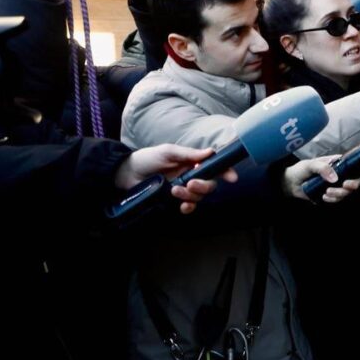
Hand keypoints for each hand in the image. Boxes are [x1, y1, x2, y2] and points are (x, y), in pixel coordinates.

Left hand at [115, 144, 237, 213]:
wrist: (127, 174)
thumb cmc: (148, 158)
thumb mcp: (168, 152)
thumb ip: (188, 153)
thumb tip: (210, 152)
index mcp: (192, 162)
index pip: (214, 167)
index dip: (225, 171)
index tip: (232, 177)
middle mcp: (191, 175)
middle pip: (210, 184)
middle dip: (203, 186)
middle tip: (190, 184)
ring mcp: (184, 189)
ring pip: (199, 196)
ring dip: (190, 195)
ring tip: (174, 190)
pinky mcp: (175, 200)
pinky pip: (189, 206)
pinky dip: (188, 207)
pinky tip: (182, 206)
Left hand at [282, 156, 359, 203]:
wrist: (290, 184)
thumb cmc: (301, 170)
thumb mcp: (310, 165)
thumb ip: (323, 168)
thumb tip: (335, 178)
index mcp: (338, 163)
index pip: (356, 164)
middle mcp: (341, 174)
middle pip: (356, 180)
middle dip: (353, 185)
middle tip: (344, 186)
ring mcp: (337, 185)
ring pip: (347, 192)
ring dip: (339, 194)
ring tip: (326, 192)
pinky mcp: (332, 194)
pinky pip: (339, 199)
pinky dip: (333, 199)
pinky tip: (324, 197)